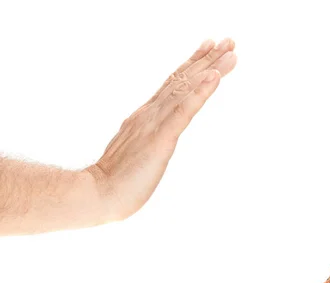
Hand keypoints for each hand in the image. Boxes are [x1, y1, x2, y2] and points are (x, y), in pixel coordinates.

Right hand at [87, 38, 236, 220]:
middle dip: (208, 60)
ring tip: (230, 53)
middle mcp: (150, 113)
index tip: (209, 47)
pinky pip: (184, 111)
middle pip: (183, 80)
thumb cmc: (117, 181)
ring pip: (186, 89)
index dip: (192, 64)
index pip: (173, 84)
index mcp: (146, 116)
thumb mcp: (138, 152)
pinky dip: (200, 92)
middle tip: (229, 41)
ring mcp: (154, 123)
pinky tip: (215, 78)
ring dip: (210, 69)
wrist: (98, 194)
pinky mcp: (160, 138)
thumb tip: (157, 137)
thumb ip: (148, 139)